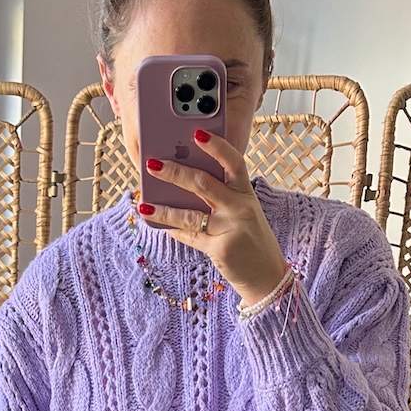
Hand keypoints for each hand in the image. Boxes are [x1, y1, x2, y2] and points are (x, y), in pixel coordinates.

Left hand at [140, 133, 289, 307]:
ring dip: (163, 207)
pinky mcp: (220, 250)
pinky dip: (172, 229)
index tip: (197, 133)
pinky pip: (189, 236)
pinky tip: (157, 223)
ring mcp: (230, 229)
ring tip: (143, 202)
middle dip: (175, 172)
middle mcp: (240, 208)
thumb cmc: (250, 240)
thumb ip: (220, 197)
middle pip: (203, 183)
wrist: (267, 276)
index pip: (233, 162)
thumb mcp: (243, 213)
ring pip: (189, 213)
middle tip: (152, 164)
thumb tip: (183, 184)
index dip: (216, 146)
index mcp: (246, 193)